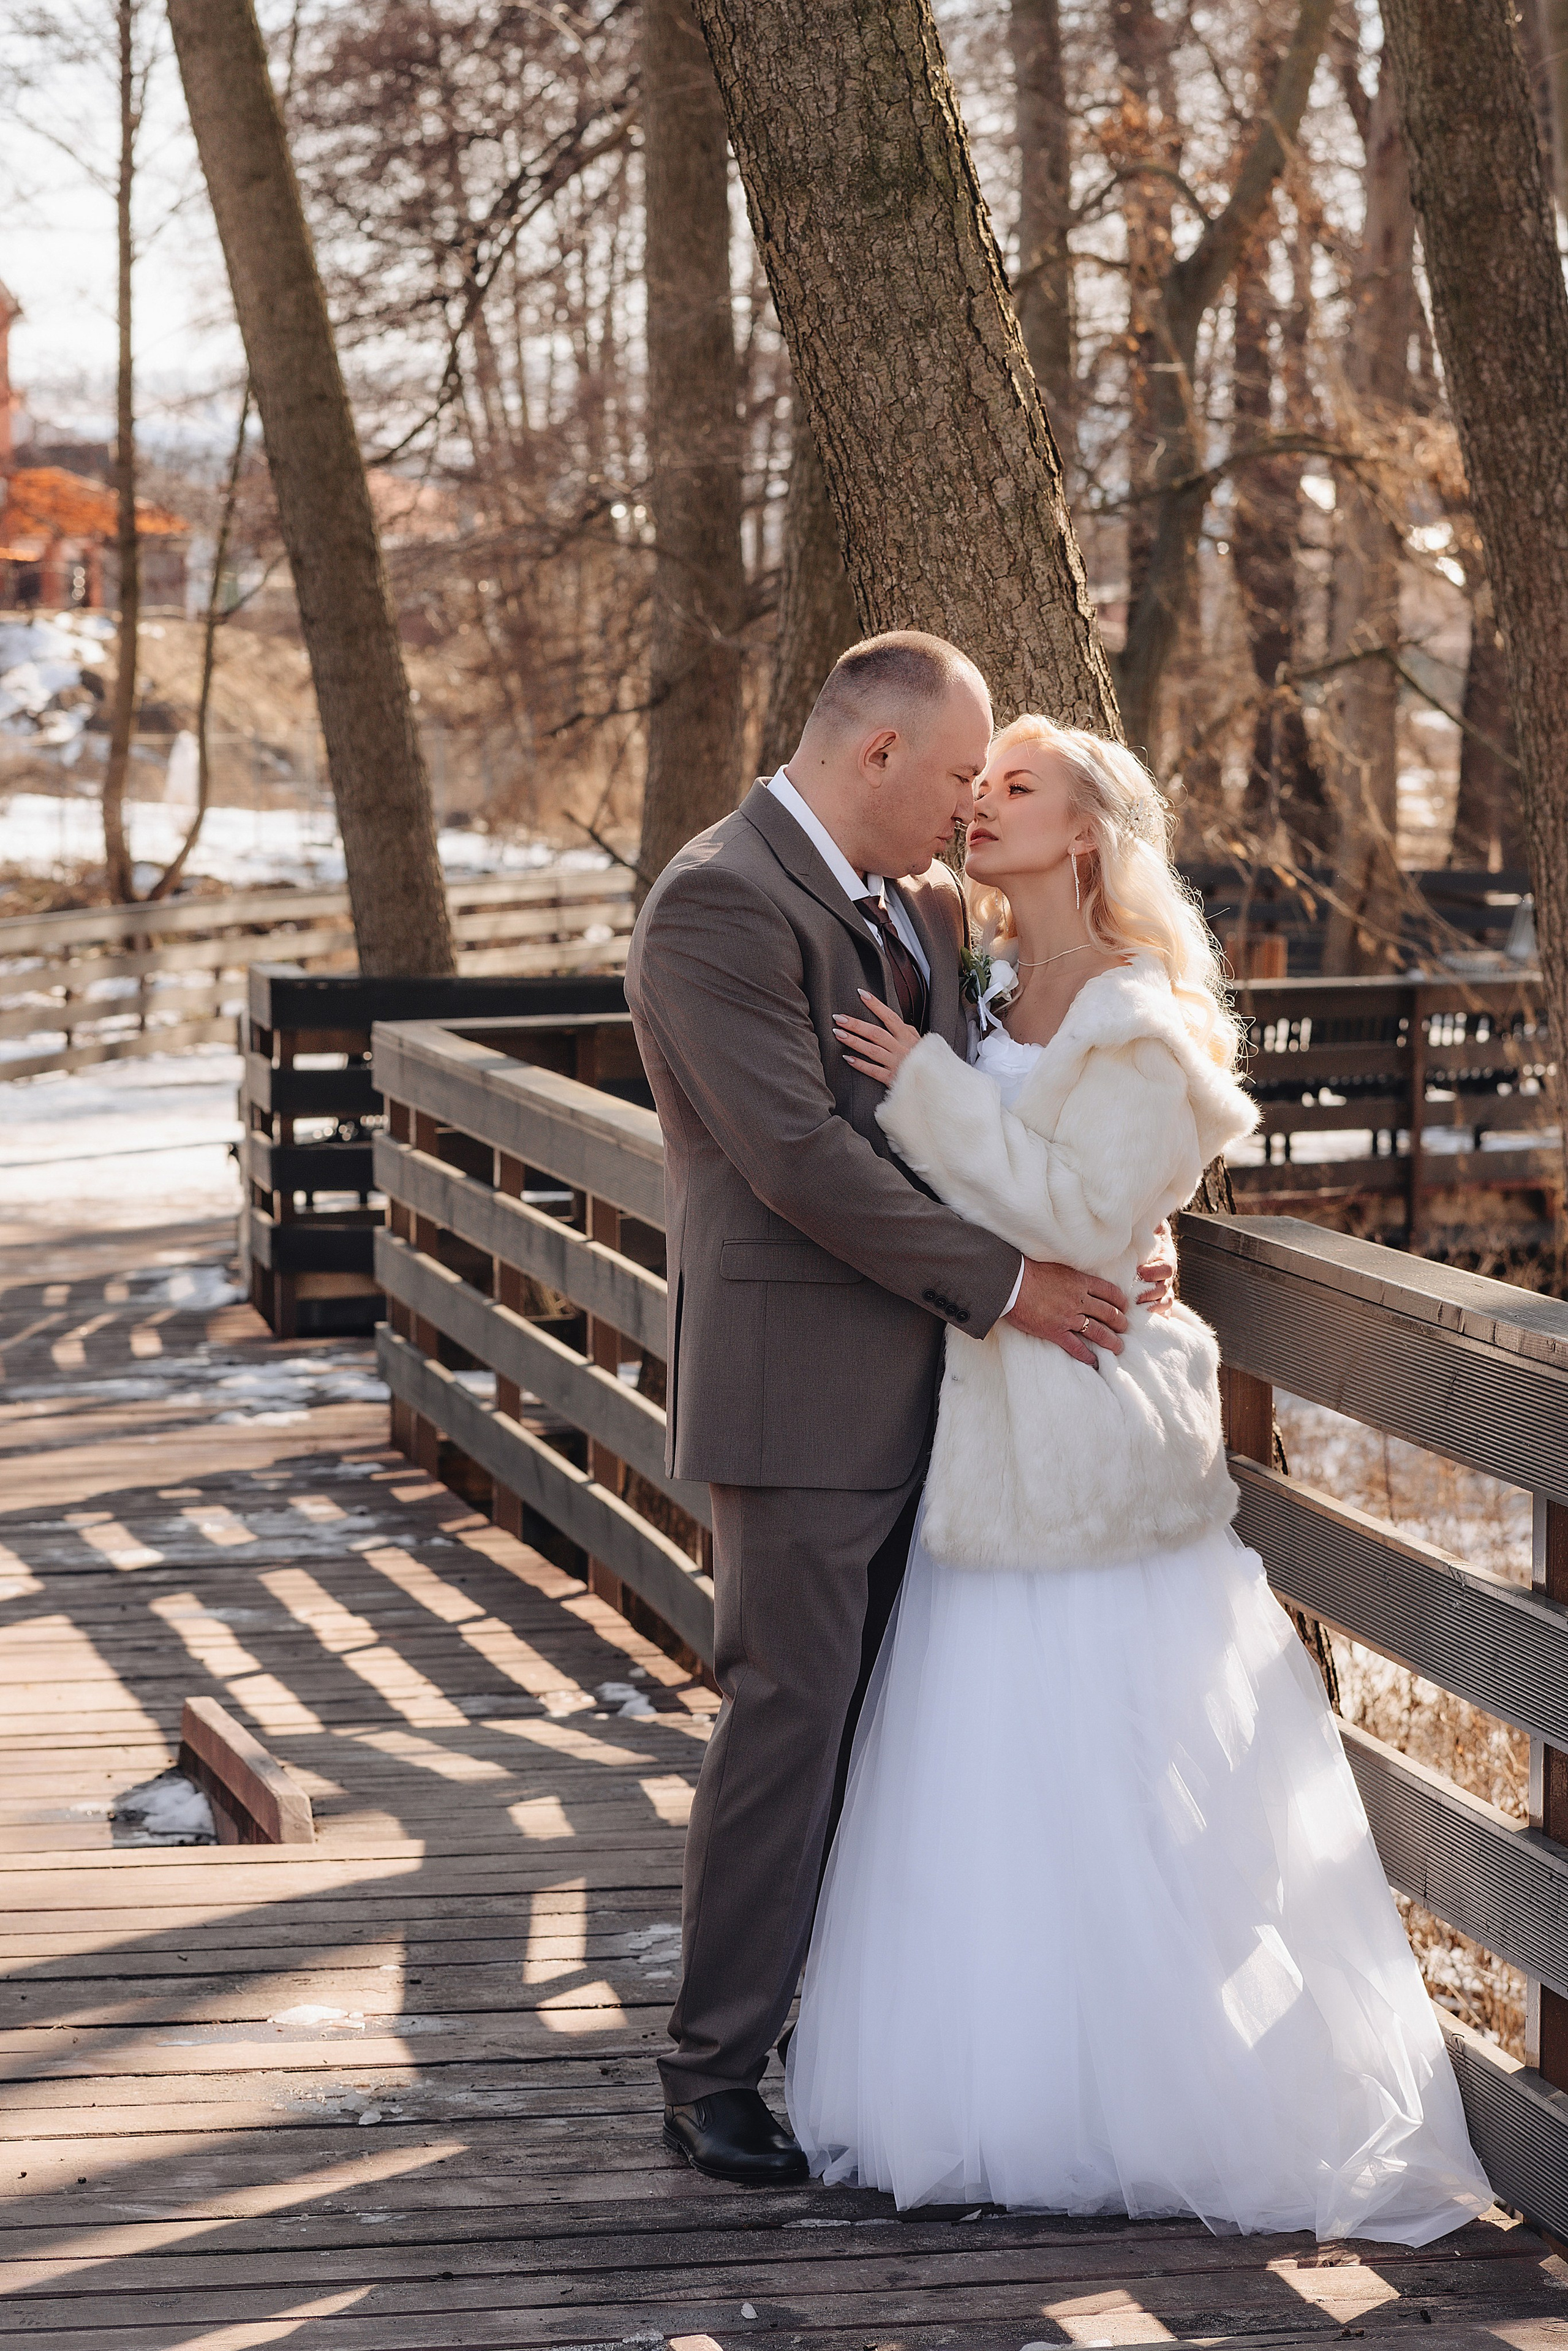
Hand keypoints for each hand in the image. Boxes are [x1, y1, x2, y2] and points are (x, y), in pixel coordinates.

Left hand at [832, 991, 920, 1086]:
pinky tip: (847, 1058)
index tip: (861, 994)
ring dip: (854, 1041)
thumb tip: (895, 1020)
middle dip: (856, 1024)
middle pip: (876, 1033)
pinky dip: (860, 1064)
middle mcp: (902, 1049)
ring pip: (872, 1050)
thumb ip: (907, 1031)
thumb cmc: (926, 1061)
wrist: (934, 1084)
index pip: (890, 1017)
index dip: (875, 1005)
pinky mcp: (892, 1079)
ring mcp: (896, 1064)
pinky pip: (874, 1071)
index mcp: (908, 1037)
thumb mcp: (921, 1042)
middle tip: (839, 1018)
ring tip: (839, 1033)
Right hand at [1005, 1258, 1127, 1365]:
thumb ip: (1072, 1276)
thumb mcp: (1058, 1266)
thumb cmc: (1029, 1270)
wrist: (1010, 1282)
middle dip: (1120, 1322)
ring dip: (1111, 1341)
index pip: (1109, 1292)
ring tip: (1118, 1347)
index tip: (1124, 1307)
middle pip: (1108, 1313)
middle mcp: (1079, 1300)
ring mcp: (1068, 1317)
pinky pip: (1076, 1347)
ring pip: (1098, 1332)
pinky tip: (1094, 1361)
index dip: (1120, 1301)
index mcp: (1080, 1282)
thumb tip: (1079, 1281)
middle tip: (1124, 1328)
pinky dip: (1086, 1355)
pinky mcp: (1055, 1331)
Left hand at [1137, 1219, 1176, 1313]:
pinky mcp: (1156, 1296)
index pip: (1166, 1268)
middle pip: (1165, 1289)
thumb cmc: (1140, 1230)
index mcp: (1165, 1255)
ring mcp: (1163, 1285)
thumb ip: (1145, 1226)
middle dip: (1150, 1293)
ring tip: (1139, 1309)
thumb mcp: (1145, 1224)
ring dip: (1153, 1307)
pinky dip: (1158, 1317)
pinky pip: (1163, 1311)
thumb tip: (1136, 1223)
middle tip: (1135, 1296)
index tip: (1139, 1272)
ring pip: (1166, 1302)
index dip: (1154, 1272)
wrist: (1140, 1237)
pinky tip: (1146, 1322)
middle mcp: (1166, 1273)